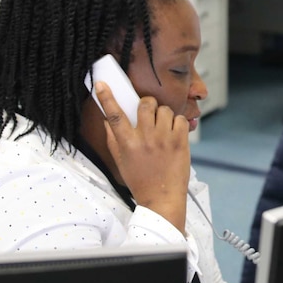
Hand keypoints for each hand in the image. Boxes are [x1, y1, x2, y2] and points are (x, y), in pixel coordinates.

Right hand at [95, 81, 190, 233]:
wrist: (162, 199)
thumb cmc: (140, 181)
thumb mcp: (121, 162)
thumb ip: (113, 139)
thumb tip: (108, 121)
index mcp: (127, 144)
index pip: (114, 115)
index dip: (106, 97)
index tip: (101, 83)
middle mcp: (145, 138)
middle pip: (145, 104)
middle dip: (147, 104)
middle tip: (148, 114)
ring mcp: (164, 139)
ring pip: (164, 109)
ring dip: (163, 115)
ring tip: (162, 129)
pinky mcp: (181, 141)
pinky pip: (179, 119)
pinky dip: (177, 124)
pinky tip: (173, 135)